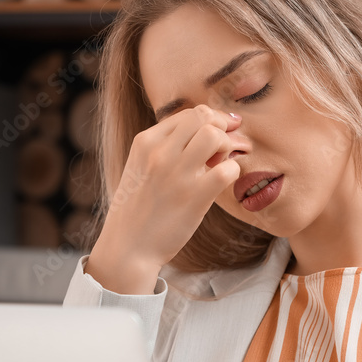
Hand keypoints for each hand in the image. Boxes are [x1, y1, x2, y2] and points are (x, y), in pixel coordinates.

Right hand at [86, 105, 242, 292]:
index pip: (187, 114)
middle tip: (223, 149)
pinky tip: (223, 182)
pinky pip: (227, 168)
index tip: (219, 132)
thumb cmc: (139, 209)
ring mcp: (177, 174)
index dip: (210, 120)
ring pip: (215, 135)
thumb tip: (204, 132)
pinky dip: (232, 171)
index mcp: (144, 142)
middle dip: (221, 128)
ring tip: (221, 164)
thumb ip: (165, 148)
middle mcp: (160, 153)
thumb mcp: (141, 168)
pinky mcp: (194, 197)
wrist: (128, 247)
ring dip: (227, 146)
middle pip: (203, 117)